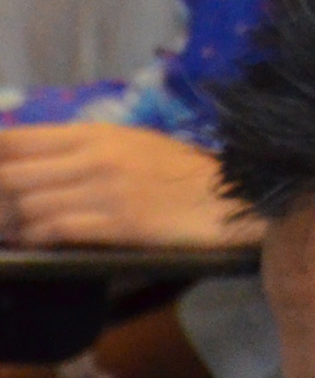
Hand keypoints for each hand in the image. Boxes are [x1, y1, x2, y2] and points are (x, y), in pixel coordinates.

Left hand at [0, 124, 250, 248]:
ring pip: (28, 206)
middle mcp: (95, 157)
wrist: (229, 193)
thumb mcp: (129, 145)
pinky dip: (36, 239)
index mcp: (96, 134)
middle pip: (12, 175)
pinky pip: (56, 230)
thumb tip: (27, 161)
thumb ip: (82, 150)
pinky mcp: (118, 223)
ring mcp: (106, 190)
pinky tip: (34, 243)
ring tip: (10, 234)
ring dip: (11, 225)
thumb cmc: (177, 170)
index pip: (18, 140)